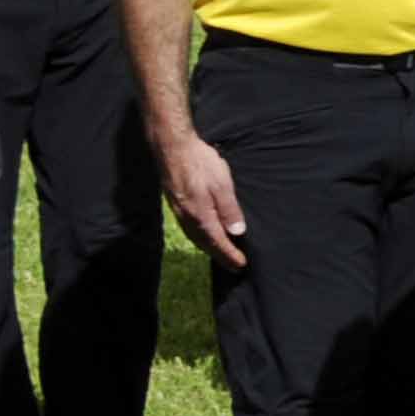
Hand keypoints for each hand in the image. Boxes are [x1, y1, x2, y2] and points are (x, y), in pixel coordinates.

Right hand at [156, 131, 250, 271]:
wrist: (172, 148)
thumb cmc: (200, 163)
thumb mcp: (221, 184)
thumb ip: (228, 209)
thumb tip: (237, 232)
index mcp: (200, 215)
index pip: (218, 242)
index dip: (230, 255)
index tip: (241, 266)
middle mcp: (187, 218)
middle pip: (206, 244)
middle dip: (221, 256)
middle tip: (234, 267)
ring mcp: (179, 212)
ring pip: (196, 237)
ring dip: (210, 249)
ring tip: (222, 256)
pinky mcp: (176, 204)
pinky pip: (190, 229)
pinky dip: (200, 238)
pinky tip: (206, 235)